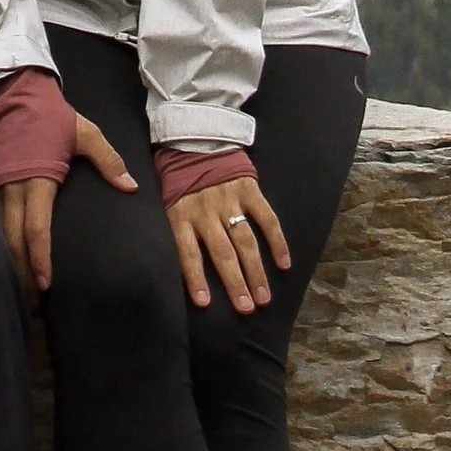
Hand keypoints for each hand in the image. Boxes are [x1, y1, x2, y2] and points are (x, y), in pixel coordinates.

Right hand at [0, 109, 135, 295]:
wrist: (14, 93)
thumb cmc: (52, 115)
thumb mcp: (84, 132)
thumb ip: (108, 160)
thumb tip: (131, 187)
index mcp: (38, 179)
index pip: (36, 229)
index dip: (39, 258)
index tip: (47, 282)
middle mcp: (13, 187)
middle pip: (12, 239)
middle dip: (21, 271)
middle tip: (33, 299)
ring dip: (10, 260)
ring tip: (21, 285)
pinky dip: (1, 241)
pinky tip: (7, 257)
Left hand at [168, 173, 289, 315]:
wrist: (195, 141)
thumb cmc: (179, 181)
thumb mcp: (167, 204)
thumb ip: (176, 231)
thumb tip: (176, 271)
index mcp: (181, 214)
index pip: (188, 252)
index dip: (196, 278)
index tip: (204, 304)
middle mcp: (206, 210)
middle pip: (222, 253)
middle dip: (235, 283)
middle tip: (246, 308)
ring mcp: (229, 200)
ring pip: (245, 241)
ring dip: (255, 271)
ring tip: (263, 297)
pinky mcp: (249, 189)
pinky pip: (267, 218)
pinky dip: (277, 241)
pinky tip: (284, 264)